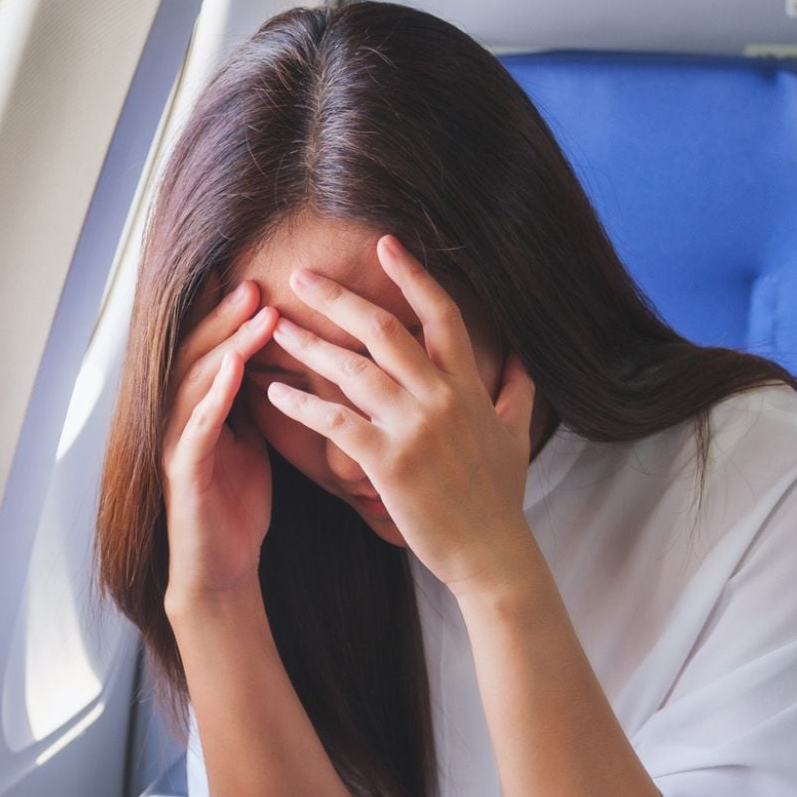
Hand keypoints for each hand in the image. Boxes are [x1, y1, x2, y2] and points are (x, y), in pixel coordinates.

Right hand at [161, 280, 279, 606]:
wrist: (222, 568)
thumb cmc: (237, 507)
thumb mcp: (253, 442)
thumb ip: (256, 403)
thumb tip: (285, 362)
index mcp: (198, 409)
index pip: (209, 350)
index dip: (224, 314)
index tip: (252, 278)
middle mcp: (179, 418)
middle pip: (197, 354)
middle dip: (225, 317)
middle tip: (255, 283)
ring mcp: (176, 443)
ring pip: (196, 381)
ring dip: (226, 344)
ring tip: (255, 313)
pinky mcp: (183, 471)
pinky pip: (197, 426)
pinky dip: (213, 395)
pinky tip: (233, 370)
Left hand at [263, 234, 538, 595]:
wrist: (492, 553)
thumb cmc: (499, 497)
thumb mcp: (515, 434)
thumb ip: (516, 389)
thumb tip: (524, 355)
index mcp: (468, 385)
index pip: (441, 314)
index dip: (413, 276)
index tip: (385, 244)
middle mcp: (440, 397)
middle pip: (383, 330)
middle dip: (338, 298)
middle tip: (300, 276)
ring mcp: (414, 428)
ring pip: (353, 370)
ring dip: (308, 345)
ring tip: (274, 327)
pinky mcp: (389, 462)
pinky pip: (336, 423)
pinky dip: (301, 406)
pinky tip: (273, 394)